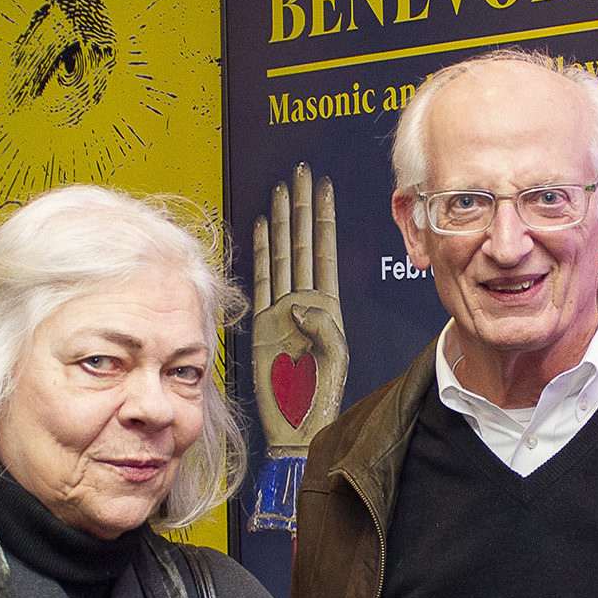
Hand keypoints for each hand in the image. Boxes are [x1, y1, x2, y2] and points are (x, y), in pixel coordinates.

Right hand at [252, 162, 347, 454]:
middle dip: (302, 207)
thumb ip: (324, 329)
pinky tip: (264, 228)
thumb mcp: (336, 360)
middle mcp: (305, 302)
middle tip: (300, 174)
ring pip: (282, 255)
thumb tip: (301, 305)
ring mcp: (282, 310)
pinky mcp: (262, 323)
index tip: (323, 187)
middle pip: (303, 243)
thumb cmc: (322, 396)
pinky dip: (262, 253)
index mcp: (329, 307)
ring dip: (282, 222)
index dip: (324, 218)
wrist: (297, 424)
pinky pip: (261, 280)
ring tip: (282, 191)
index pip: (325, 251)